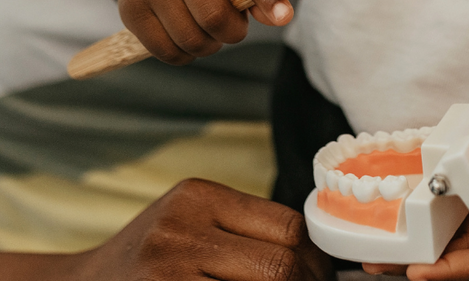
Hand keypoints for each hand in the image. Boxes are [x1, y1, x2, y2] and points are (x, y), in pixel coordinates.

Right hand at [74, 178, 331, 280]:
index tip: (320, 278)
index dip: (314, 261)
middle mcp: (181, 227)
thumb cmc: (148, 262)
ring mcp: (168, 269)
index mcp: (198, 196)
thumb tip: (317, 260)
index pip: (288, 225)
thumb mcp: (189, 225)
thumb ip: (242, 231)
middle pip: (280, 265)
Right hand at [111, 0, 292, 64]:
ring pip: (192, 40)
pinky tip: (185, 36)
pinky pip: (168, 53)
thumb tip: (279, 17)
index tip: (284, 17)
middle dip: (232, 32)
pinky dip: (185, 55)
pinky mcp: (131, 9)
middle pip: (215, 17)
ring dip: (209, 45)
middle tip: (231, 24)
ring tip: (206, 28)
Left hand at [361, 164, 468, 280]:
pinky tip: (402, 193)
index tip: (416, 275)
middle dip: (410, 260)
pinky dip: (429, 197)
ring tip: (368, 239)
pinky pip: (455, 197)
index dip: (446, 270)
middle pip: (448, 251)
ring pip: (445, 229)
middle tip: (368, 259)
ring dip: (411, 234)